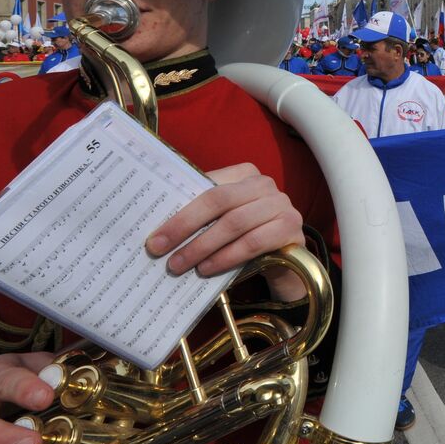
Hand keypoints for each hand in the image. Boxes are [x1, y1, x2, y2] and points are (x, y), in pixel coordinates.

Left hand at [147, 163, 307, 300]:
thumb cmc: (245, 236)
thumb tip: (160, 231)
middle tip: (159, 249)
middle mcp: (265, 185)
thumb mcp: (223, 220)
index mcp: (244, 174)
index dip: (179, 210)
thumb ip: (201, 216)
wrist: (285, 260)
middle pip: (219, 201)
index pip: (207, 186)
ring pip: (234, 223)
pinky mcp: (291, 229)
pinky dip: (226, 257)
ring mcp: (282, 205)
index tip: (154, 234)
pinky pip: (253, 242)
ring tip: (179, 264)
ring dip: (202, 246)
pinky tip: (207, 269)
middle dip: (185, 226)